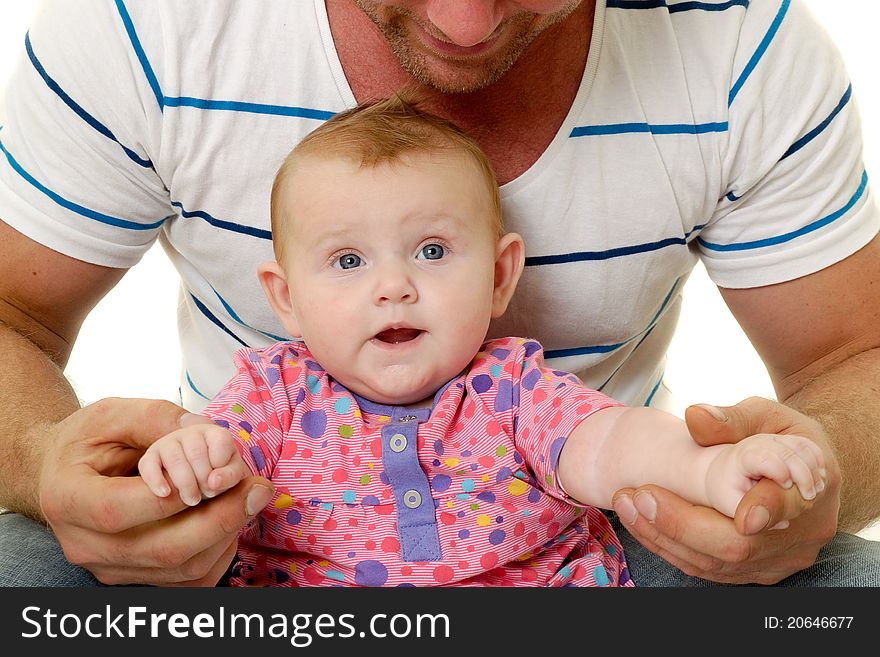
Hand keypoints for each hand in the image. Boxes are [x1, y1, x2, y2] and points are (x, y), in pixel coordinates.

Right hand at [38, 398, 273, 585]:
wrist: (62, 474)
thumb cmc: (87, 440)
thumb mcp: (111, 415)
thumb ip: (153, 418)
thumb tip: (201, 427)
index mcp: (68, 499)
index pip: (119, 511)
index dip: (173, 498)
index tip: (220, 474)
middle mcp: (84, 544)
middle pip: (162, 550)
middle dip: (220, 520)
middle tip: (257, 489)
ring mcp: (110, 568)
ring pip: (180, 570)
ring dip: (226, 535)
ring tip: (248, 498)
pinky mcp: (133, 578)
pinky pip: (187, 581)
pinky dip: (218, 553)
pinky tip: (230, 520)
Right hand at [139, 424, 249, 505]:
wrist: (195, 476)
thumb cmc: (218, 472)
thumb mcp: (232, 473)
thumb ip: (229, 475)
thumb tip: (214, 482)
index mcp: (215, 432)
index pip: (220, 443)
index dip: (221, 468)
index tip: (218, 483)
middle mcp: (191, 432)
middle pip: (196, 454)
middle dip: (203, 479)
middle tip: (206, 494)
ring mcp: (169, 442)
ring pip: (175, 460)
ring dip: (185, 484)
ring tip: (192, 500)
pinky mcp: (151, 455)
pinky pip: (149, 465)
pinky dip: (156, 481)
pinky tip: (165, 494)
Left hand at [611, 397, 839, 583]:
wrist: (801, 466)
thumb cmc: (780, 433)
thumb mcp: (765, 414)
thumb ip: (731, 418)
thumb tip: (695, 416)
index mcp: (812, 488)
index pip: (783, 508)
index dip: (757, 511)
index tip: (729, 510)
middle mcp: (799, 534)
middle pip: (736, 546)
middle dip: (679, 523)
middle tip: (634, 495)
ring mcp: (777, 559)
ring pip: (716, 564)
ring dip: (663, 536)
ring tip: (625, 502)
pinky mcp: (754, 571)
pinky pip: (708, 569)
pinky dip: (669, 546)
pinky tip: (640, 521)